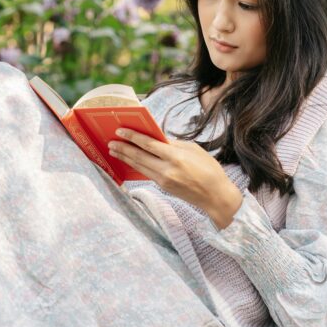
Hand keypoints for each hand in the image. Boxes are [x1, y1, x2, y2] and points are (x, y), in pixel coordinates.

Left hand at [108, 129, 243, 228]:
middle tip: (111, 141)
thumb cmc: (209, 168)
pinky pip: (146, 173)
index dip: (133, 137)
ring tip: (114, 150)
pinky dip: (136, 166)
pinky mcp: (164, 187)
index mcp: (175, 156)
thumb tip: (157, 139)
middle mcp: (166, 169)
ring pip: (140, 166)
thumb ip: (173, 144)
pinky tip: (129, 161)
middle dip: (123, 148)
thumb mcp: (193, 149)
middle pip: (139, 156)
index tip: (120, 130)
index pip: (148, 144)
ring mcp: (164, 180)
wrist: (216, 196)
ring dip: (125, 158)